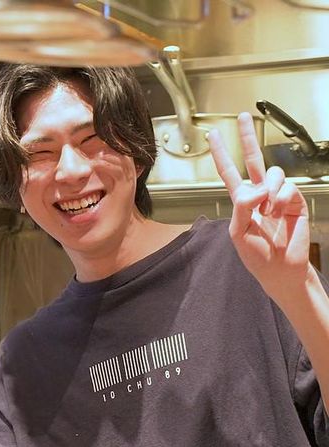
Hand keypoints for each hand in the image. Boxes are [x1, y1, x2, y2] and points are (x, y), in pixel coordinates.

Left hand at [209, 112, 312, 299]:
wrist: (280, 269)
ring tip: (268, 211)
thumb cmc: (256, 255)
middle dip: (246, 137)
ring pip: (273, 174)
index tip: (212, 136)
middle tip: (242, 116)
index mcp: (240, 201)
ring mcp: (277, 195)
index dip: (220, 154)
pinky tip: (278, 212)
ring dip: (269, 191)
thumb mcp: (238, 231)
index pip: (228, 172)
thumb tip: (255, 188)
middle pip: (252, 159)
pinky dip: (281, 199)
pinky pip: (287, 187)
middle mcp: (258, 194)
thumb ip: (242, 207)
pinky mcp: (295, 200)